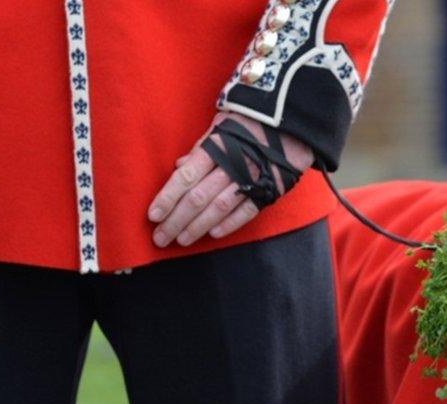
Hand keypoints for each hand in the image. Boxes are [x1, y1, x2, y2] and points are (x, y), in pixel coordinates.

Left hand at [147, 112, 313, 246]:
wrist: (294, 121)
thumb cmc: (252, 121)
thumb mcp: (222, 125)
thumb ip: (201, 147)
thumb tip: (180, 165)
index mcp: (216, 147)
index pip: (186, 176)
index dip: (167, 197)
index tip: (152, 215)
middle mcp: (231, 166)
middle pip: (198, 198)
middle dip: (176, 220)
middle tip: (160, 238)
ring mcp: (251, 179)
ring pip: (219, 208)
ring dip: (198, 226)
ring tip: (182, 240)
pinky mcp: (270, 189)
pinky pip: (247, 211)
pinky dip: (230, 224)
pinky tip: (213, 234)